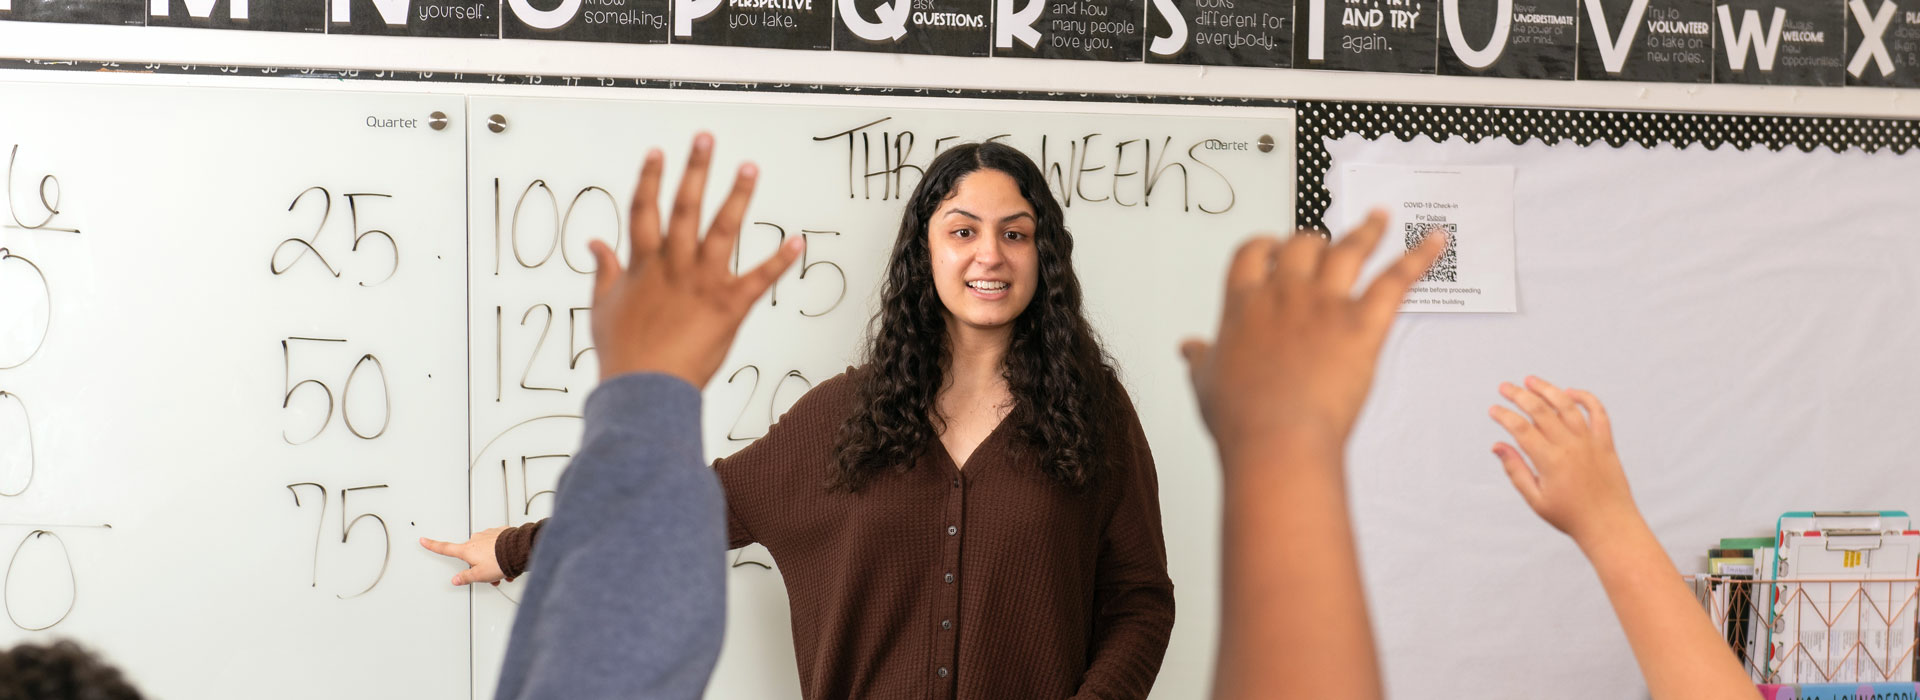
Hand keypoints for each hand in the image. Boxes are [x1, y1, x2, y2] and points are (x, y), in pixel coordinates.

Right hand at [420, 529, 508, 586]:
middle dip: (481, 566)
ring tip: (505, 571)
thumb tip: (456, 579)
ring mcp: (489, 535)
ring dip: (494, 563)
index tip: (423, 540)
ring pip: (487, 552)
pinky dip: (502, 555)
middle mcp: (476, 539)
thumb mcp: (480, 575)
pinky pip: (498, 546)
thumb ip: (466, 577)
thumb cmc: (500, 561)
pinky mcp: (501, 533)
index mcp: (467, 550)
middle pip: (472, 556)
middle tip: (492, 575)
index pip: (445, 548)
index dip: (433, 545)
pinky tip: (510, 562)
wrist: (519, 550)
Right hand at [589, 133, 804, 387]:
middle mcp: (674, 265)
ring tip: (749, 168)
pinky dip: (780, 260)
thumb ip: (604, 272)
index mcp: (643, 264)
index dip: (650, 179)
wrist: (643, 388)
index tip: (658, 153)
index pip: (644, 210)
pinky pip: (759, 278)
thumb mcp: (603, 308)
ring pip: (722, 230)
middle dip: (696, 169)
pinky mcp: (729, 305)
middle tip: (706, 138)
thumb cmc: (622, 353)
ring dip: (738, 197)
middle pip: (685, 207)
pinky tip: (798, 241)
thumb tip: (596, 243)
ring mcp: (702, 282)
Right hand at [1181, 210, 1445, 461]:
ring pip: (1349, 250)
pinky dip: (1419, 258)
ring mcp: (1325, 305)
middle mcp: (1285, 294)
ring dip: (1367, 231)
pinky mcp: (1362, 324)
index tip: (1274, 248)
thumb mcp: (1206, 384)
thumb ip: (1200, 359)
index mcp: (1244, 304)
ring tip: (1379, 218)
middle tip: (1324, 243)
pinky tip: (1436, 242)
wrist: (1276, 439)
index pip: (1253, 254)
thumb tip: (1189, 347)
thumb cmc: (1240, 418)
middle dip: (1314, 240)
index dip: (1266, 246)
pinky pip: (1396, 281)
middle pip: (1303, 245)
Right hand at [1489, 376, 1639, 543]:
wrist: (1609, 525)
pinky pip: (1598, 413)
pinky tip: (1569, 392)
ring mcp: (1590, 442)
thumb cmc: (1570, 516)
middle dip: (1519, 395)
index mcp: (1550, 461)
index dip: (1504, 416)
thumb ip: (1515, 470)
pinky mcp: (1606, 443)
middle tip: (1505, 387)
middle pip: (1540, 410)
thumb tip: (1497, 446)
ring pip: (1567, 405)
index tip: (1493, 409)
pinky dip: (1585, 398)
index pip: (1521, 428)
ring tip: (1531, 381)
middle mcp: (1570, 446)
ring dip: (1547, 389)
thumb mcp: (1535, 499)